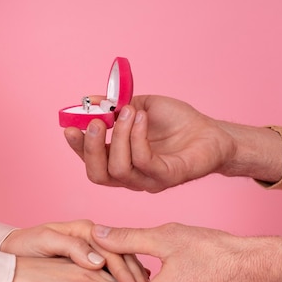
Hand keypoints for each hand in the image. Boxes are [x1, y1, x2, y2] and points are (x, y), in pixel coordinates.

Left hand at [0, 220, 148, 281]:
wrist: (10, 250)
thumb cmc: (25, 244)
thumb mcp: (46, 240)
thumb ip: (73, 248)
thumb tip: (99, 263)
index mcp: (86, 230)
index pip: (113, 252)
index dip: (124, 271)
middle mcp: (93, 238)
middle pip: (122, 258)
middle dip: (135, 278)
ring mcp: (93, 249)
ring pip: (120, 266)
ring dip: (132, 281)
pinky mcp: (89, 261)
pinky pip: (109, 273)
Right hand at [64, 95, 236, 192]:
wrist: (211, 132)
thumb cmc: (178, 123)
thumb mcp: (141, 106)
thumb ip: (116, 106)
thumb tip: (90, 100)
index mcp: (121, 161)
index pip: (91, 162)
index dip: (77, 146)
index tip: (69, 126)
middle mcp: (131, 176)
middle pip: (98, 175)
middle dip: (91, 147)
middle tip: (96, 121)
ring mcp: (149, 180)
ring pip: (119, 169)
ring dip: (120, 136)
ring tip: (131, 112)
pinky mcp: (168, 177)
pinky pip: (144, 162)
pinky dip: (138, 137)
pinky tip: (143, 118)